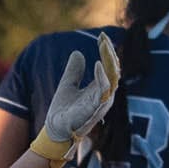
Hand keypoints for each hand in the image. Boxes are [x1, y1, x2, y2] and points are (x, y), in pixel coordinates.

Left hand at [31, 31, 120, 167]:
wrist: (54, 130)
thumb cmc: (63, 111)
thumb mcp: (68, 85)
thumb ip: (74, 71)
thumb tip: (78, 53)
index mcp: (99, 89)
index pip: (109, 67)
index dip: (107, 52)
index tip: (102, 37)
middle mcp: (104, 95)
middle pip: (114, 71)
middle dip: (110, 54)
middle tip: (104, 39)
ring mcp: (101, 103)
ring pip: (112, 79)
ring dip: (110, 62)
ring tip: (104, 47)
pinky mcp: (94, 109)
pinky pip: (103, 91)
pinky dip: (102, 77)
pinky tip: (98, 64)